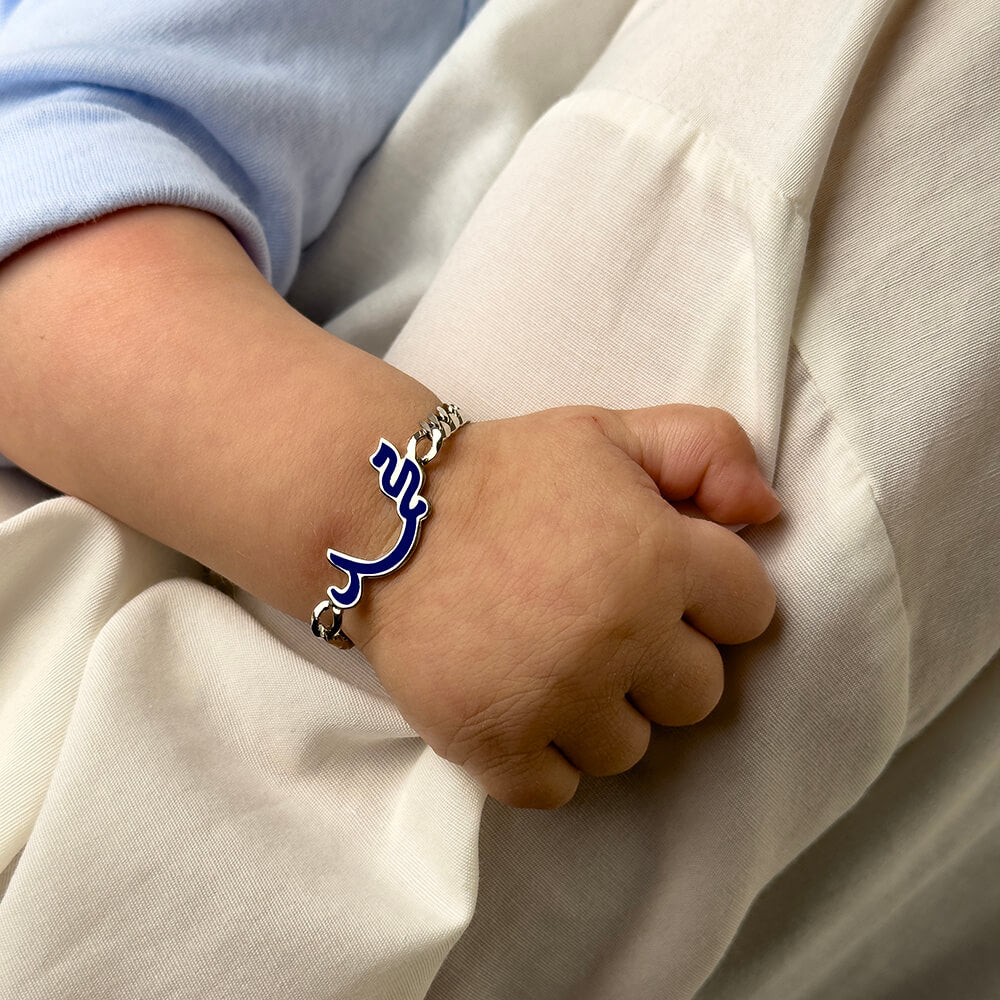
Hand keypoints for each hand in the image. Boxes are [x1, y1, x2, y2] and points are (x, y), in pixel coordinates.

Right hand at [349, 404, 779, 808]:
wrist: (386, 518)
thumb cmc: (507, 474)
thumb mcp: (611, 433)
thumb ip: (707, 448)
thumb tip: (769, 510)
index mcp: (657, 557)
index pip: (752, 613)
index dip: (711, 593)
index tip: (661, 578)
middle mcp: (617, 636)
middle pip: (699, 695)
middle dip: (663, 660)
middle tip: (603, 622)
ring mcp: (554, 698)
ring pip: (631, 749)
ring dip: (602, 713)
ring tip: (553, 661)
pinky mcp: (493, 744)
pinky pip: (559, 789)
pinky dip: (543, 758)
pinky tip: (522, 704)